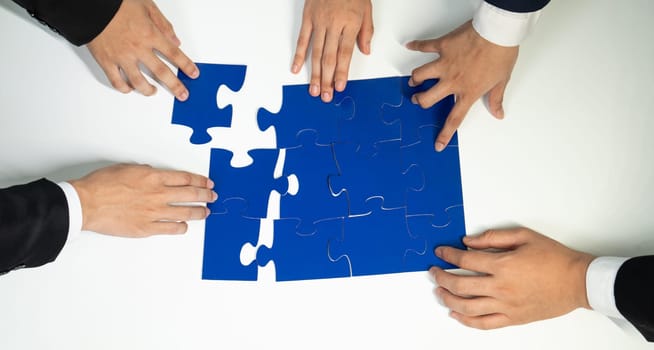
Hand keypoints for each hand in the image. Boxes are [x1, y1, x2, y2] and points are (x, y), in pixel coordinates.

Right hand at [69, 164, 216, 236]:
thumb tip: (154, 174)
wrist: (87, 203)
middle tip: (212, 197)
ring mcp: (155, 212)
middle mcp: (158, 194)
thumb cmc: (102, 185)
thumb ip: (145, 172)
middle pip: (191, 194)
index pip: (185, 178)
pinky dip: (181, 227)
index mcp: (154, 177)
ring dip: (199, 212)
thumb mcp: (127, 168)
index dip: (200, 181)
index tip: (207, 183)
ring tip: (206, 212)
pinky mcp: (148, 228)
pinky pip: (172, 228)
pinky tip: (184, 225)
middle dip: (206, 195)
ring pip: (186, 212)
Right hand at [86, 0, 198, 100]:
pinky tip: (129, 88)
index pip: (174, 54)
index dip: (186, 66)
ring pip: (139, 82)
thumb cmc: (116, 2)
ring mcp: (122, 57)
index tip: (193, 74)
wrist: (90, 5)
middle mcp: (138, 48)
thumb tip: (175, 41)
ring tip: (153, 92)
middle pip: (162, 72)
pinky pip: (116, 81)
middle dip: (175, 86)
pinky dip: (124, 88)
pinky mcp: (106, 61)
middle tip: (183, 95)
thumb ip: (163, 24)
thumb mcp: (146, 5)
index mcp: (150, 34)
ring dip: (148, 90)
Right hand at [291, 0, 373, 102]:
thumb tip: (366, 51)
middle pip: (329, 57)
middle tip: (325, 96)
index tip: (339, 87)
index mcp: (350, 24)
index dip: (341, 72)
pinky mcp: (308, 18)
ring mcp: (319, 22)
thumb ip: (366, 31)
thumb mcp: (366, 8)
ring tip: (313, 89)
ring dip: (314, 73)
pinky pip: (302, 39)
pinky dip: (299, 55)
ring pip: (316, 53)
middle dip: (327, 79)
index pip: (345, 54)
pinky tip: (297, 69)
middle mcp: (334, 25)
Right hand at [406, 20, 518, 150]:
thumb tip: (498, 113)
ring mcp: (445, 63)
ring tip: (413, 81)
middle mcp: (452, 80)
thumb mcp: (501, 80)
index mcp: (468, 91)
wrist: (497, 32)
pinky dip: (416, 46)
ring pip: (420, 75)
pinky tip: (410, 45)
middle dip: (420, 101)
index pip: (454, 119)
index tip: (438, 144)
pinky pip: (425, 46)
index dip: (445, 134)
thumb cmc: (501, 54)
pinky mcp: (442, 46)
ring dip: (415, 79)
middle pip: (428, 98)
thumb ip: (495, 98)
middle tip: (418, 100)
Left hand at [431, 228, 594, 329]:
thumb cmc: (555, 258)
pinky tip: (455, 314)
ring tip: (439, 292)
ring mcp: (506, 306)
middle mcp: (501, 288)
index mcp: (503, 265)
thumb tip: (468, 241)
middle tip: (434, 272)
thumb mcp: (524, 236)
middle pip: (460, 285)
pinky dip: (466, 320)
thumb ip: (493, 237)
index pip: (465, 260)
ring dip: (448, 299)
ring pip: (467, 307)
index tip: (440, 252)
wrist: (578, 281)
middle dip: (441, 278)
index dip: (448, 255)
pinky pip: (484, 324)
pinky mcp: (513, 319)